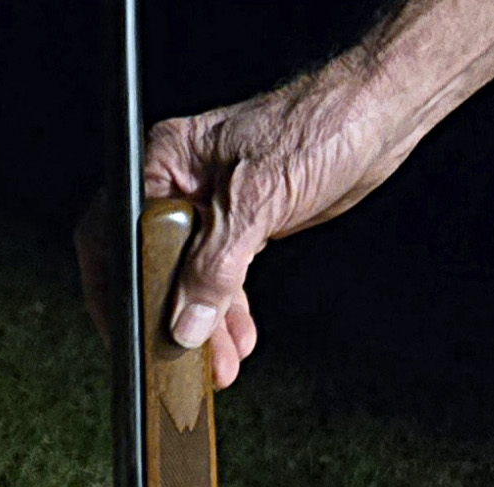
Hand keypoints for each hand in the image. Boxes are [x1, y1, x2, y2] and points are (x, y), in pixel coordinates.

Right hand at [78, 0, 493, 386]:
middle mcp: (182, 182)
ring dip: (204, 323)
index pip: (116, 231)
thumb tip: (185, 321)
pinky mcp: (243, 225)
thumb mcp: (258, 201)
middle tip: (180, 359)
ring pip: (188, 278)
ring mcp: (212, 205)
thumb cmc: (321, 125)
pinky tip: (237, 335)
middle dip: (168, 317)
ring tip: (217, 361)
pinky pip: (221, 277)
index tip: (129, 330)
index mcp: (167, 160)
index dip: (114, 287)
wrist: (379, 118)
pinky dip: (229, 310)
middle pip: (151, 263)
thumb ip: (215, 267)